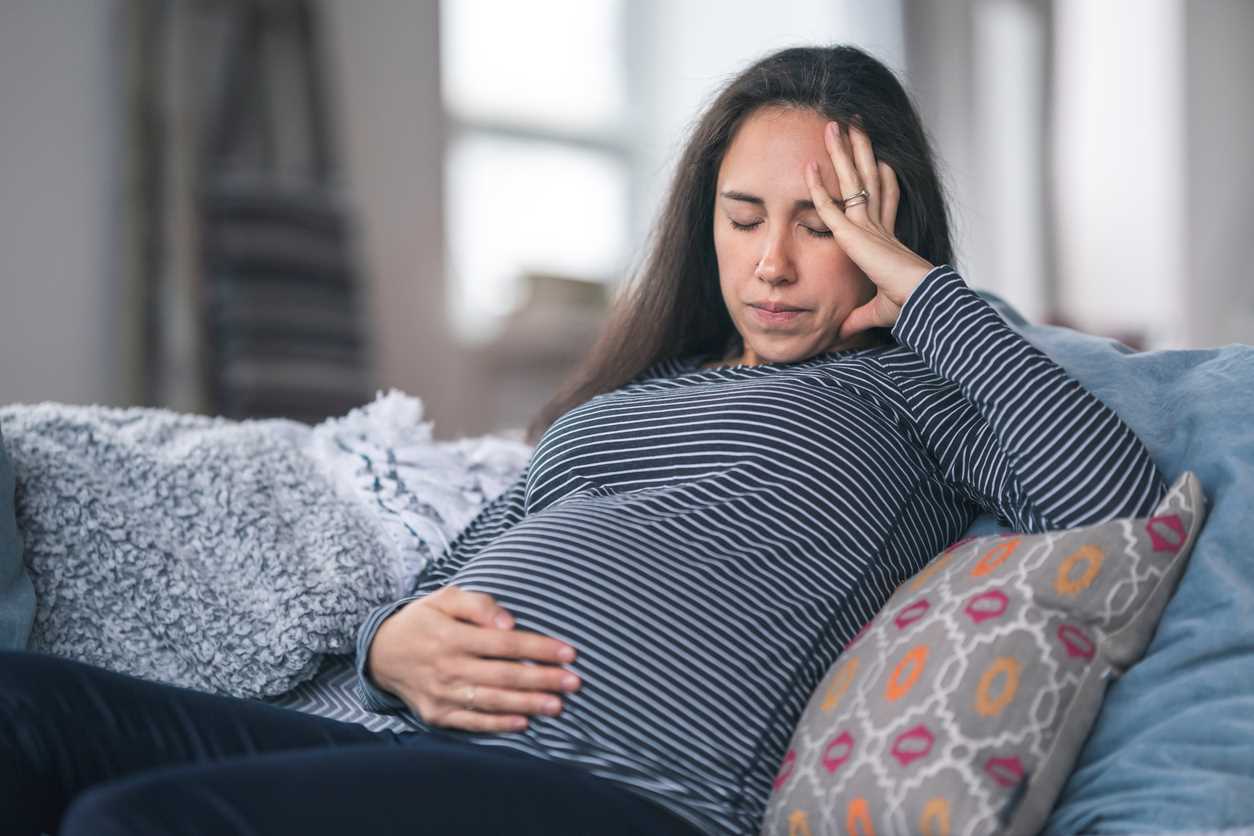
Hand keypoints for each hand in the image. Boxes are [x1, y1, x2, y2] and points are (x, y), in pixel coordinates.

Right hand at [366, 584, 580, 732]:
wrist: (380, 653)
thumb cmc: (422, 621)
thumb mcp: (444, 598)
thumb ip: (478, 605)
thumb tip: (509, 622)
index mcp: (452, 636)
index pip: (505, 643)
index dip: (539, 648)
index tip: (569, 652)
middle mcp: (447, 666)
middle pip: (504, 674)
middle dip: (543, 678)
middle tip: (575, 682)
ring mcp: (442, 694)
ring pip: (492, 701)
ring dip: (527, 704)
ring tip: (558, 705)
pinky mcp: (436, 714)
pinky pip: (472, 722)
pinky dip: (498, 725)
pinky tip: (524, 723)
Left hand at [803, 118, 936, 338]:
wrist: (921, 305)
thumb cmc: (910, 308)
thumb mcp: (877, 311)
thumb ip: (858, 316)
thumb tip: (843, 331)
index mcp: (887, 239)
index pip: (882, 200)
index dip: (881, 178)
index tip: (879, 159)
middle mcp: (879, 225)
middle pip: (868, 178)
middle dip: (859, 151)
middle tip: (852, 124)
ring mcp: (868, 225)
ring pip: (852, 179)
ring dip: (842, 151)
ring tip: (835, 124)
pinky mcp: (856, 234)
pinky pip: (831, 205)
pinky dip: (819, 186)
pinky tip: (809, 166)